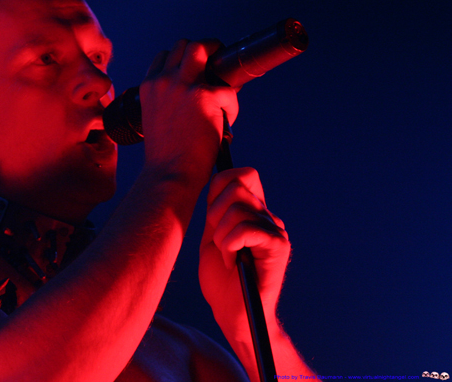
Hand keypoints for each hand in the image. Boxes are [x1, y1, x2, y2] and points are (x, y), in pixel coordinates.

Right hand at [140, 39, 238, 188]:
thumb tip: (193, 93)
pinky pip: (227, 90)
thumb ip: (167, 100)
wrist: (170, 173)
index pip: (165, 56)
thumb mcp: (155, 118)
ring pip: (201, 48)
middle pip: (184, 45)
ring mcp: (183, 86)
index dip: (181, 60)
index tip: (193, 70)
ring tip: (223, 79)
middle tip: (214, 65)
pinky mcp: (206, 96)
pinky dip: (230, 106)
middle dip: (203, 51)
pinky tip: (225, 122)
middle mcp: (163, 81)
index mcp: (148, 87)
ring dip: (216, 57)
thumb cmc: (165, 154)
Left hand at [199, 167, 289, 338]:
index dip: (219, 188)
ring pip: (237, 209)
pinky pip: (245, 229)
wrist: (233, 315)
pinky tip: (232, 263)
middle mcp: (268, 216)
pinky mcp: (278, 245)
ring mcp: (276, 229)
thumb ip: (217, 210)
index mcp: (253, 212)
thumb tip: (217, 181)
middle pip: (237, 187)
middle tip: (219, 242)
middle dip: (215, 214)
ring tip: (227, 257)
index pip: (241, 175)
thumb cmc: (221, 280)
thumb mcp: (212, 236)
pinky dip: (229, 246)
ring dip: (221, 237)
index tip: (212, 219)